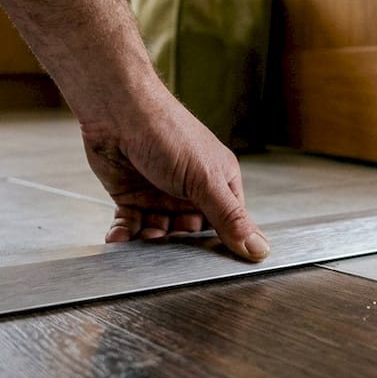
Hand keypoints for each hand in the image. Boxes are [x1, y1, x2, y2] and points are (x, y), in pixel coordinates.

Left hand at [80, 93, 269, 261]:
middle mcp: (191, 190)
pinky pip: (132, 226)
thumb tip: (259, 248)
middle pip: (190, 234)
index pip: (226, 225)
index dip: (218, 245)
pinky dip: (125, 236)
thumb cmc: (166, 131)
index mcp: (218, 182)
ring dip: (149, 243)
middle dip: (178, 247)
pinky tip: (119, 240)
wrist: (117, 111)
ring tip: (140, 243)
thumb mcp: (205, 180)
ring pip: (159, 234)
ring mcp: (160, 193)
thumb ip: (230, 218)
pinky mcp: (132, 196)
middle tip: (167, 255)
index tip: (208, 265)